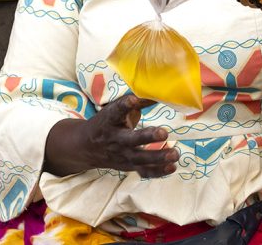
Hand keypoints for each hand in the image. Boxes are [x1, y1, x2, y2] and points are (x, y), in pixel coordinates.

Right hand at [45, 95, 177, 177]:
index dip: (124, 106)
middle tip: (164, 133)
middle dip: (147, 137)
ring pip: (139, 159)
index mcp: (110, 120)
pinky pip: (143, 171)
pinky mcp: (128, 166)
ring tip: (175, 154)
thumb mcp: (116, 109)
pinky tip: (173, 167)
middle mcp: (115, 139)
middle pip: (130, 140)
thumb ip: (137, 101)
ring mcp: (121, 155)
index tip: (133, 100)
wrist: (86, 147)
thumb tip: (160, 90)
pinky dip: (158, 171)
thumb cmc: (108, 122)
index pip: (115, 112)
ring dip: (158, 157)